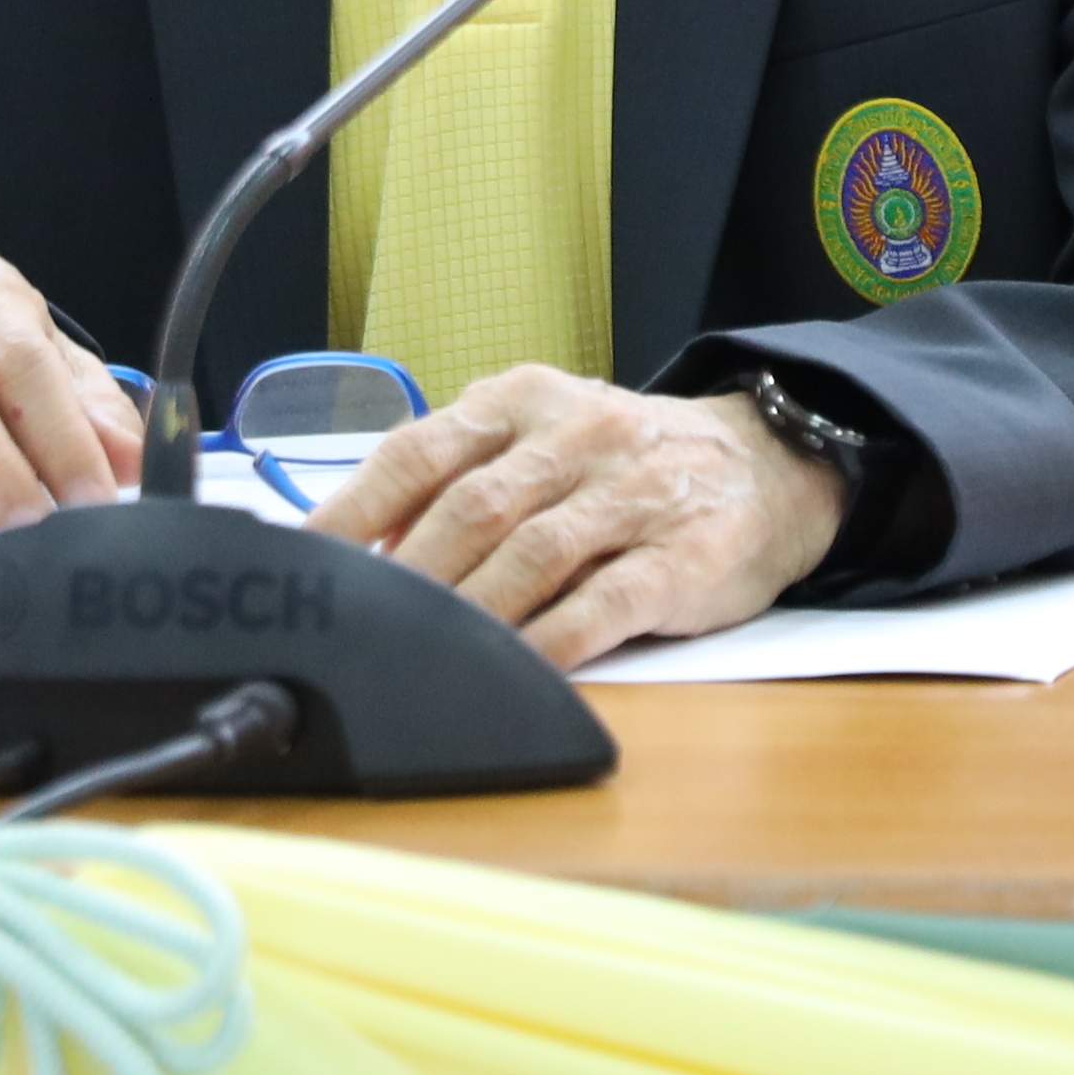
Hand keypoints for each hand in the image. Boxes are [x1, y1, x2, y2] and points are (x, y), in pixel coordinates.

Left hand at [313, 364, 841, 666]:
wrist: (768, 462)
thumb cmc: (625, 464)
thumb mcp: (539, 439)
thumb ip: (457, 478)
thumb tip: (357, 547)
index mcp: (524, 400)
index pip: (419, 451)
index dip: (353, 510)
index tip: (305, 563)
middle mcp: (577, 435)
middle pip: (470, 507)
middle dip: (406, 578)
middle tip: (358, 629)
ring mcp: (634, 493)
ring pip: (532, 554)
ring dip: (468, 613)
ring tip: (419, 657)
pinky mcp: (683, 555)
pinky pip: (604, 604)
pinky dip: (551, 643)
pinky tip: (514, 674)